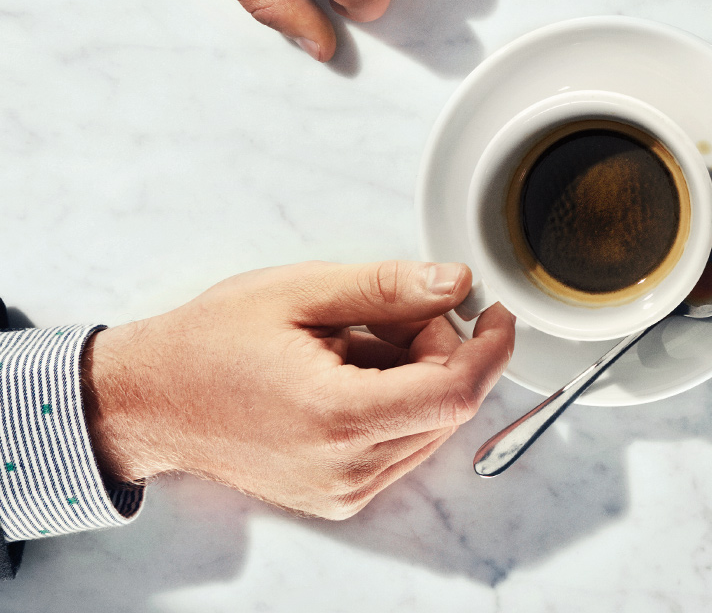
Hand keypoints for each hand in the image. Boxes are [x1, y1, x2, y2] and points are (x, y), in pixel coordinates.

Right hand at [83, 260, 513, 518]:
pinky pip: (401, 445)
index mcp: (335, 415)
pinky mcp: (337, 496)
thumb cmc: (210, 345)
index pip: (455, 393)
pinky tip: (348, 375)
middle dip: (441, 349)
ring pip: (430, 426)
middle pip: (447, 405)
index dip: (490, 349)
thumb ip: (388, 287)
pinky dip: (396, 403)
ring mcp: (342, 490)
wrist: (149, 401)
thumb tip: (455, 282)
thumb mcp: (300, 292)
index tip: (495, 314)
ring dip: (417, 376)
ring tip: (354, 344)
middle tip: (389, 314)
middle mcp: (344, 467)